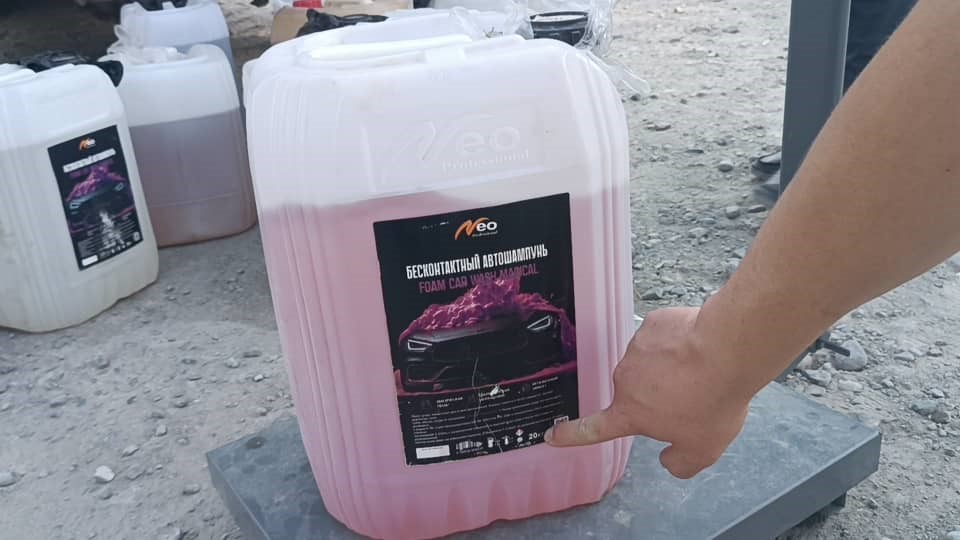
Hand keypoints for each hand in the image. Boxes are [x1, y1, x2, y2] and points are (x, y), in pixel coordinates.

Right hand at [544, 307, 752, 478]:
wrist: (726, 351)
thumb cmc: (712, 401)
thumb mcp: (702, 450)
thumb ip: (679, 464)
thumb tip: (668, 460)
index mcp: (631, 412)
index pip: (593, 428)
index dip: (571, 434)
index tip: (552, 434)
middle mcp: (626, 380)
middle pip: (637, 391)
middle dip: (659, 394)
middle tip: (692, 396)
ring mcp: (637, 349)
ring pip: (652, 361)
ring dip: (670, 366)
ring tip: (699, 370)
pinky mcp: (652, 324)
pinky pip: (662, 336)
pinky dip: (677, 342)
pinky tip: (697, 348)